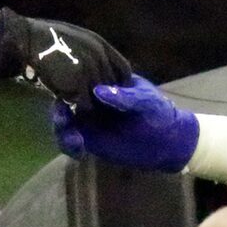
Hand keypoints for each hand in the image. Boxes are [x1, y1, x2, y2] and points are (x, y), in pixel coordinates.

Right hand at [0, 10, 132, 107]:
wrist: (27, 39)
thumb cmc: (47, 38)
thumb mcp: (77, 39)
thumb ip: (92, 52)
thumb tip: (100, 65)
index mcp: (101, 45)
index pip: (123, 70)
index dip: (120, 84)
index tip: (111, 94)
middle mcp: (99, 56)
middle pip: (113, 87)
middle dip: (108, 99)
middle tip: (103, 111)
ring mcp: (89, 69)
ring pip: (101, 98)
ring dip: (94, 108)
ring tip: (88, 115)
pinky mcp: (76, 82)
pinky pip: (85, 105)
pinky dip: (79, 112)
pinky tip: (72, 111)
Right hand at [49, 77, 198, 171]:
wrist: (167, 143)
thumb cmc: (159, 113)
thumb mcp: (147, 101)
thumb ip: (125, 96)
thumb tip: (99, 91)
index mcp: (105, 81)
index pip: (80, 76)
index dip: (67, 80)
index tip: (63, 87)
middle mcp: (91, 98)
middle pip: (65, 99)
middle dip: (59, 109)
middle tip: (62, 117)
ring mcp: (88, 119)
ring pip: (64, 121)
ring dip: (62, 129)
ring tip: (75, 140)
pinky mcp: (89, 139)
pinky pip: (71, 141)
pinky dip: (69, 145)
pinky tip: (79, 151)